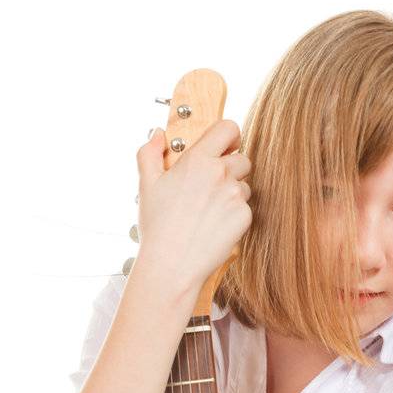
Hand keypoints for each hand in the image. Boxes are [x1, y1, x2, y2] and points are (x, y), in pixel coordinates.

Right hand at [134, 118, 251, 290]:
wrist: (172, 264)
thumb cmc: (157, 226)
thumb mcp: (146, 184)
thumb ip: (150, 152)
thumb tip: (158, 133)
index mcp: (198, 159)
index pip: (228, 128)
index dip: (229, 136)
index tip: (224, 146)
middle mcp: (220, 173)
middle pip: (242, 159)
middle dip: (231, 169)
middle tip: (212, 187)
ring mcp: (235, 195)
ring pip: (244, 185)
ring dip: (233, 193)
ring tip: (209, 211)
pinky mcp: (244, 217)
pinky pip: (245, 208)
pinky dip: (234, 215)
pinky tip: (214, 226)